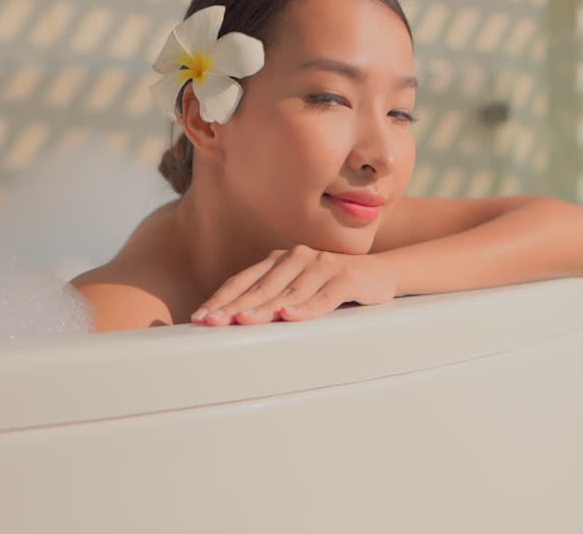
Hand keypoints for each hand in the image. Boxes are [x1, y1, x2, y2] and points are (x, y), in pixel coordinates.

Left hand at [190, 245, 398, 325]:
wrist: (382, 274)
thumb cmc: (333, 287)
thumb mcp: (299, 291)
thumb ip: (271, 300)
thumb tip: (231, 325)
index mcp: (280, 261)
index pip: (244, 282)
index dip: (221, 300)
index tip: (200, 319)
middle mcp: (298, 258)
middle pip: (261, 287)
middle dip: (235, 307)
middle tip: (213, 323)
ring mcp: (323, 265)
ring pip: (290, 291)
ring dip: (266, 308)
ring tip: (244, 321)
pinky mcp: (348, 276)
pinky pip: (325, 295)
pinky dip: (308, 307)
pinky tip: (291, 316)